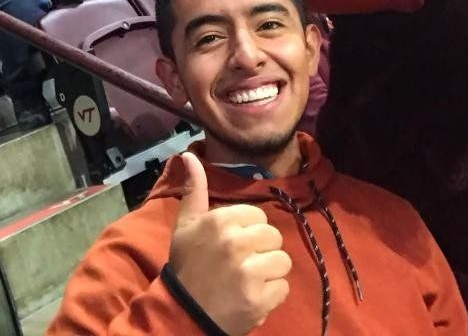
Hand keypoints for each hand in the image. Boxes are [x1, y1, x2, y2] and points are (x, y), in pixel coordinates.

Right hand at [169, 154, 289, 334]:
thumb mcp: (185, 224)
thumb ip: (194, 189)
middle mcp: (236, 243)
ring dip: (270, 273)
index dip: (248, 230)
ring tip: (250, 279)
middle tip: (242, 263)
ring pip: (283, 261)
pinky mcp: (259, 300)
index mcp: (220, 221)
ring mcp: (249, 273)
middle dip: (262, 250)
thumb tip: (190, 154)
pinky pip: (283, 288)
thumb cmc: (187, 265)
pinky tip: (253, 296)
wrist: (184, 313)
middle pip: (273, 237)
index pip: (258, 216)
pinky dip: (272, 295)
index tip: (233, 244)